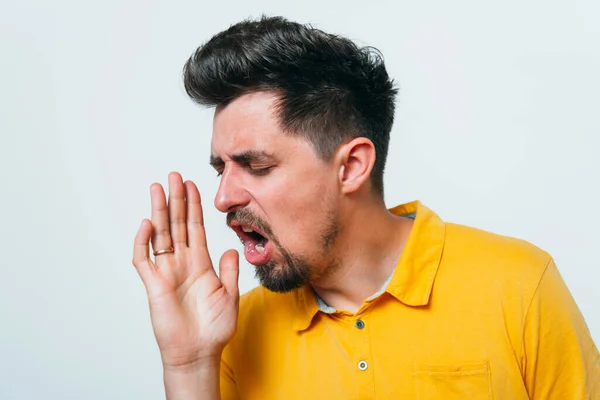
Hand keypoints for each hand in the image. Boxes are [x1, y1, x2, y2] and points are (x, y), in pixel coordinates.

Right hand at [132, 172, 238, 367]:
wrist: (199, 352)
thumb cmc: (214, 328)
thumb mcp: (229, 294)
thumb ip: (229, 270)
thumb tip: (232, 248)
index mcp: (200, 263)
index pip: (195, 227)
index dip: (194, 206)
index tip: (193, 185)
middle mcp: (182, 263)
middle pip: (177, 224)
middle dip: (176, 200)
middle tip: (173, 176)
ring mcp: (167, 272)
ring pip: (160, 235)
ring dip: (159, 212)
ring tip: (158, 188)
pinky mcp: (154, 285)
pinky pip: (144, 260)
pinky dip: (143, 242)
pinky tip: (148, 224)